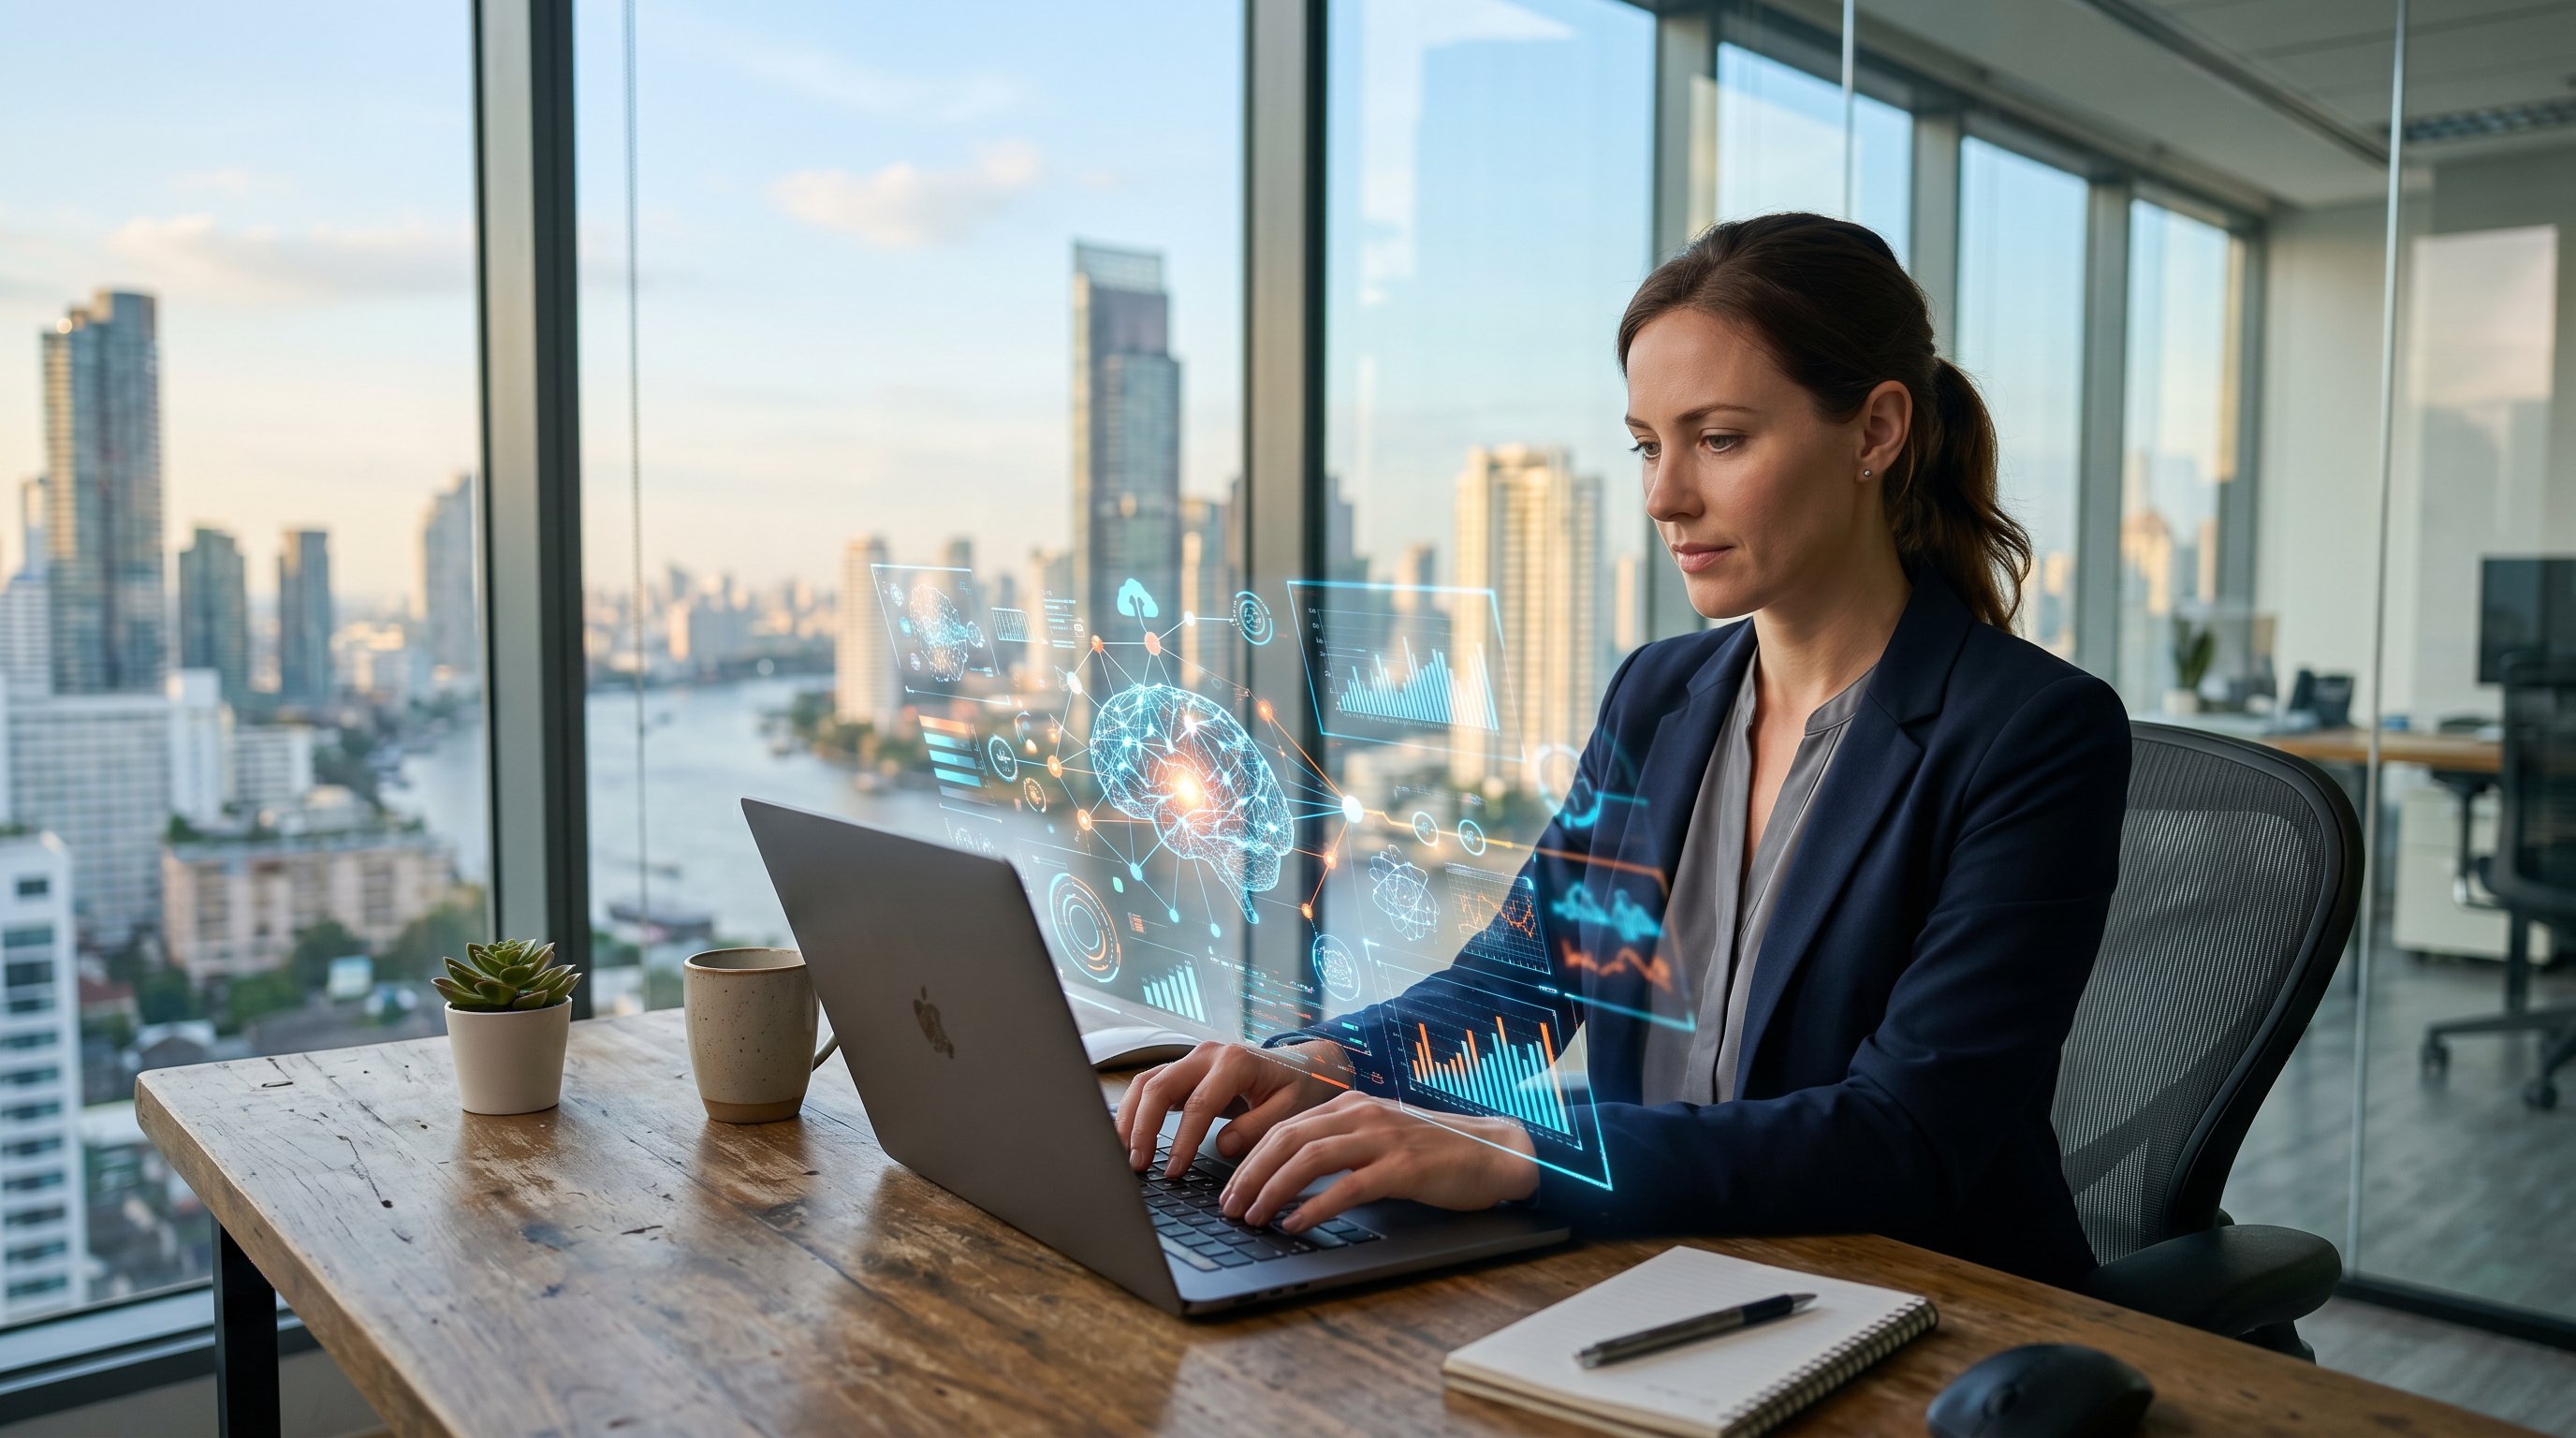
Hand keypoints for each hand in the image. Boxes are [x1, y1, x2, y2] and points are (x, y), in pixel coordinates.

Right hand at [1113, 1039, 1352, 1178]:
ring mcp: (1192, 1059)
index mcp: (1235, 1062)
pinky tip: (1129, 1137)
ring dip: (1130, 1118)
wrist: (1301, 1065)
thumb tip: (1223, 1146)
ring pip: (1146, 1082)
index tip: (1174, 1171)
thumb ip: (1258, 1127)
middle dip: (1143, 1128)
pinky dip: (1134, 1110)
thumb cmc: (1297, 1087)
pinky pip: (1149, 1085)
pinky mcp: (1184, 1070)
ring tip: (1125, 1153)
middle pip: (1159, 1086)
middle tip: (1139, 1164)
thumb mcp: (1290, 1109)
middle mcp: (1207, 1054)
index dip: (1182, 1141)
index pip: (1198, 1104)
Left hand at [1220, 1092, 1540, 1232]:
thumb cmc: (1435, 1152)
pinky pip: (1348, 1186)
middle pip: (1287, 1139)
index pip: (1284, 1127)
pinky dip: (1315, 1206)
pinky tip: (1296, 1224)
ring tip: (1253, 1218)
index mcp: (1350, 1105)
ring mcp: (1382, 1139)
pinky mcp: (1403, 1167)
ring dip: (1273, 1190)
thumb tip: (1289, 1178)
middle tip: (1229, 1209)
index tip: (1230, 1190)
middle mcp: (1361, 1115)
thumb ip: (1340, 1148)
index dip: (1250, 1160)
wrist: (1494, 1152)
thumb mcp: (1379, 1138)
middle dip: (1250, 1176)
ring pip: (1309, 1159)